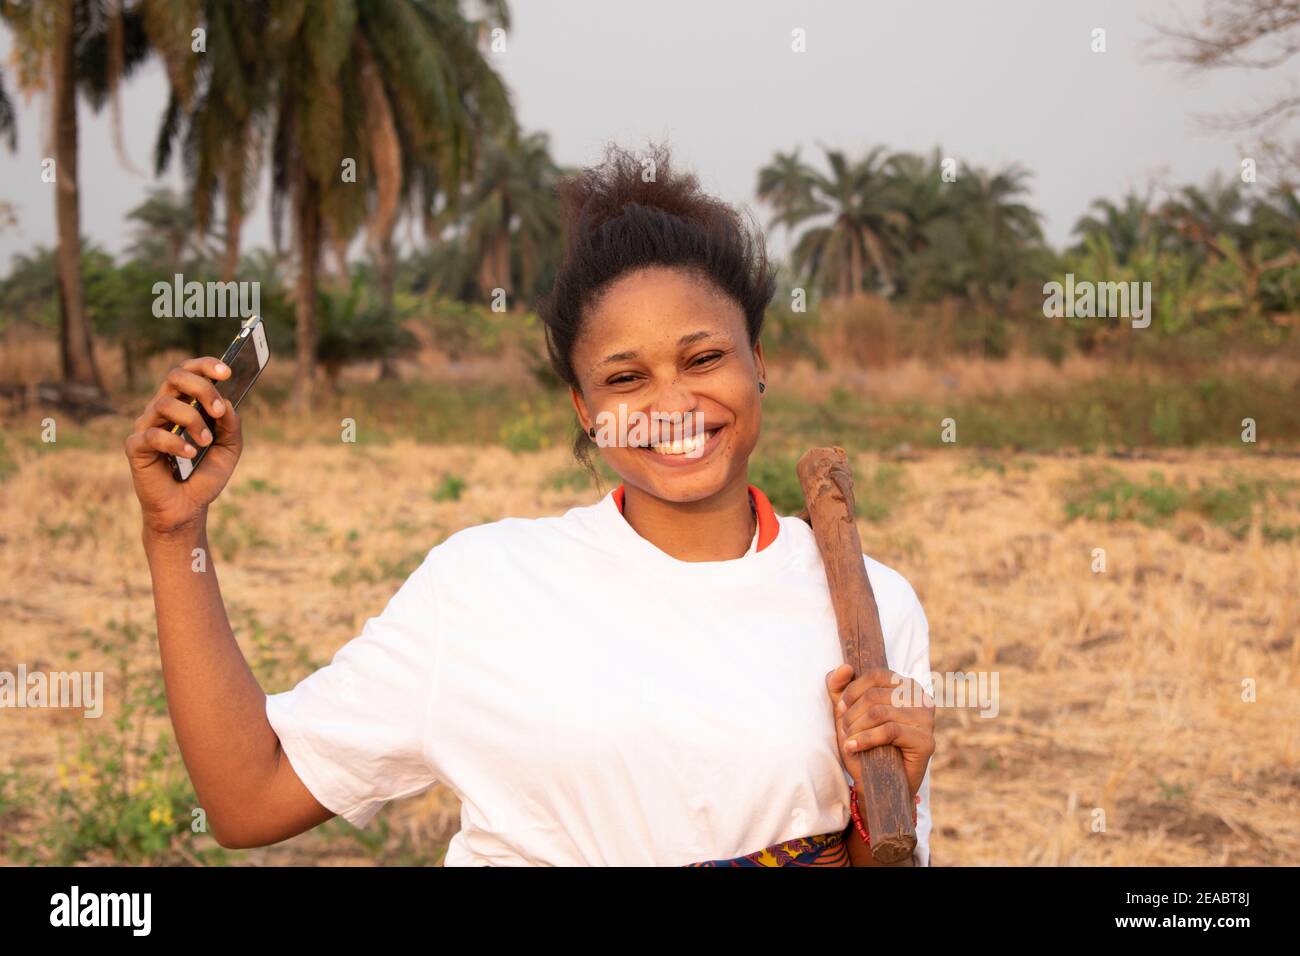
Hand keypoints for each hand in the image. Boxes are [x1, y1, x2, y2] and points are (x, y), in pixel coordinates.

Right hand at [124, 356, 242, 534]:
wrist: (187, 507)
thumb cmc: (204, 474)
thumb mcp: (229, 448)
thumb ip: (232, 425)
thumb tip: (227, 402)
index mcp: (184, 403)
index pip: (188, 371)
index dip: (205, 366)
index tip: (228, 372)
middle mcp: (163, 409)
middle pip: (175, 377)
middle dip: (202, 388)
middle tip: (218, 411)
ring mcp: (147, 426)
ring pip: (165, 403)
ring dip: (193, 421)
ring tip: (205, 442)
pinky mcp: (135, 446)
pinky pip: (152, 434)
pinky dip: (176, 443)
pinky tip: (190, 454)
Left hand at [825, 664, 934, 798]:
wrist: (880, 785)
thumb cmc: (866, 745)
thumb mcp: (848, 713)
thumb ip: (840, 687)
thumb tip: (844, 667)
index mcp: (907, 686)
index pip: (876, 675)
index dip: (853, 690)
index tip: (840, 708)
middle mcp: (922, 699)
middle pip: (875, 695)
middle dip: (852, 714)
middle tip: (844, 730)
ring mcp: (927, 720)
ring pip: (879, 713)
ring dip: (856, 728)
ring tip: (848, 740)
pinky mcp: (926, 741)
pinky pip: (889, 731)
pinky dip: (865, 739)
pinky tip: (853, 747)